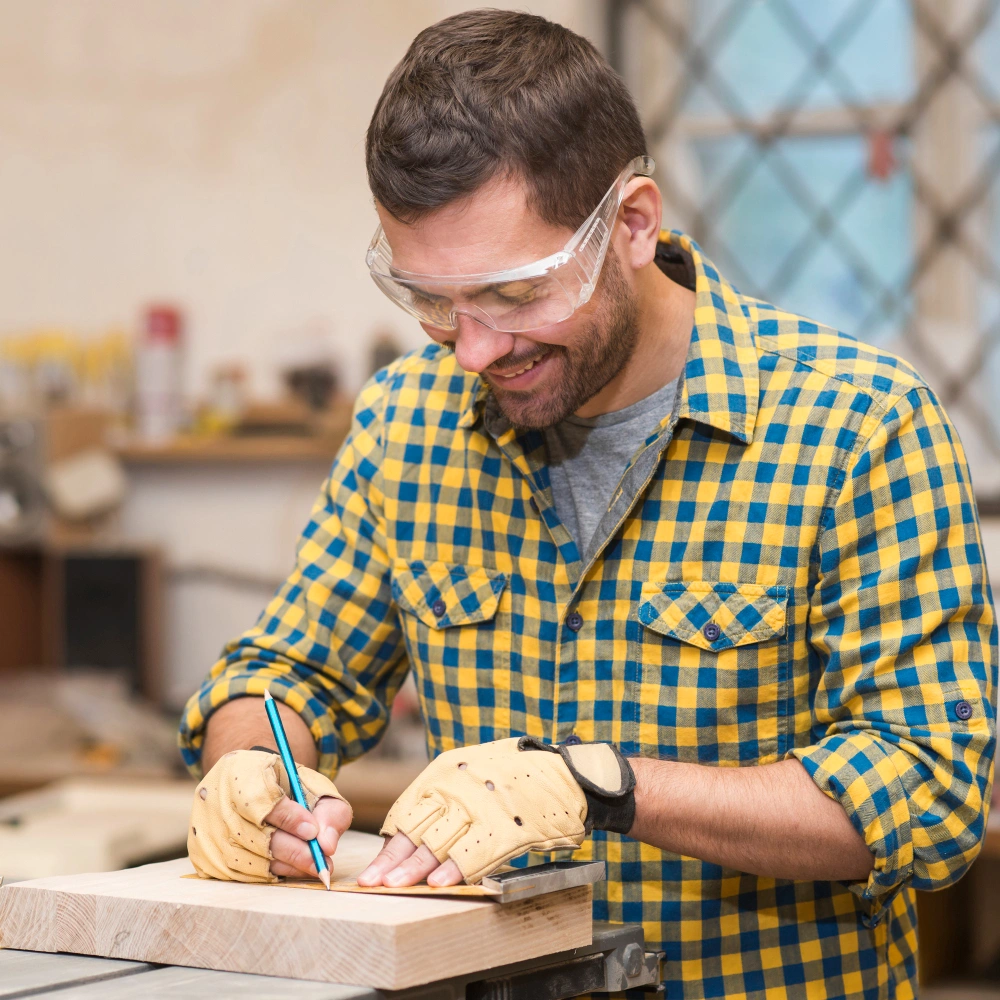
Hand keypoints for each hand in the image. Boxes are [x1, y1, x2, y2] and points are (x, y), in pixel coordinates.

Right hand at [188, 748, 352, 882]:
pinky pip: (240, 875)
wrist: (246, 783)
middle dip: (295, 852)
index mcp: (240, 773)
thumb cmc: (285, 787)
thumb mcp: (312, 786)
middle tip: (323, 863)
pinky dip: (269, 875)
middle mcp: (215, 802)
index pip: (262, 801)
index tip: (313, 832)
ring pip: (251, 860)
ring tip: (312, 866)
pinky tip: (289, 868)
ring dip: (286, 867)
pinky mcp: (204, 856)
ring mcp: (206, 831)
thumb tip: (327, 844)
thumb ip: (328, 810)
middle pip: (257, 836)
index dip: (290, 819)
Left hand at [358, 736, 633, 885]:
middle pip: (417, 828)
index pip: (407, 811)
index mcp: (447, 769)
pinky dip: (455, 871)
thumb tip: (412, 832)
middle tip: (371, 883)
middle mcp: (460, 785)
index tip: (375, 867)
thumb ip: (444, 795)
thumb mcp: (473, 770)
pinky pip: (474, 853)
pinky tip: (439, 885)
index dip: (390, 844)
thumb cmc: (518, 776)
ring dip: (415, 869)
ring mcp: (483, 805)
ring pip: (439, 842)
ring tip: (394, 888)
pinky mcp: (507, 826)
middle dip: (393, 861)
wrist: (568, 774)